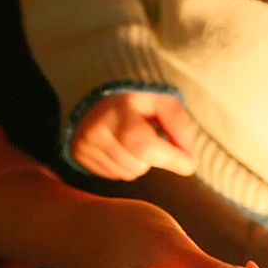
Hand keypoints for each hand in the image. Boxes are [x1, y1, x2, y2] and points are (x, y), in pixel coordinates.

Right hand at [72, 92, 197, 178]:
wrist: (101, 92)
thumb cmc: (138, 98)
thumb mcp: (163, 100)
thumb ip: (179, 126)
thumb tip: (189, 160)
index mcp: (118, 107)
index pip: (144, 144)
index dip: (170, 158)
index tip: (189, 163)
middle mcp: (95, 126)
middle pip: (137, 164)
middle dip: (153, 157)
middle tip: (151, 134)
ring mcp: (84, 142)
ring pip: (126, 173)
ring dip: (138, 162)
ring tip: (134, 138)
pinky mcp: (78, 153)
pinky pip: (113, 175)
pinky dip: (123, 164)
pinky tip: (121, 145)